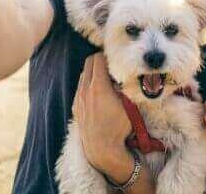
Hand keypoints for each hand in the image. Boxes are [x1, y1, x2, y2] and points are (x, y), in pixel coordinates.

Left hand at [73, 52, 133, 180]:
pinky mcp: (76, 107)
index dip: (108, 56)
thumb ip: (127, 85)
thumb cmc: (119, 127)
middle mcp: (85, 90)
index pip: (98, 58)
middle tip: (112, 65)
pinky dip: (88, 85)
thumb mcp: (129, 104)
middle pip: (89, 63)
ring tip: (106, 79)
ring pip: (84, 75)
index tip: (116, 59)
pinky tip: (99, 94)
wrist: (102, 149)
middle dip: (100, 61)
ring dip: (94, 73)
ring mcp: (78, 98)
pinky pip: (80, 88)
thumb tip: (128, 73)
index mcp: (98, 86)